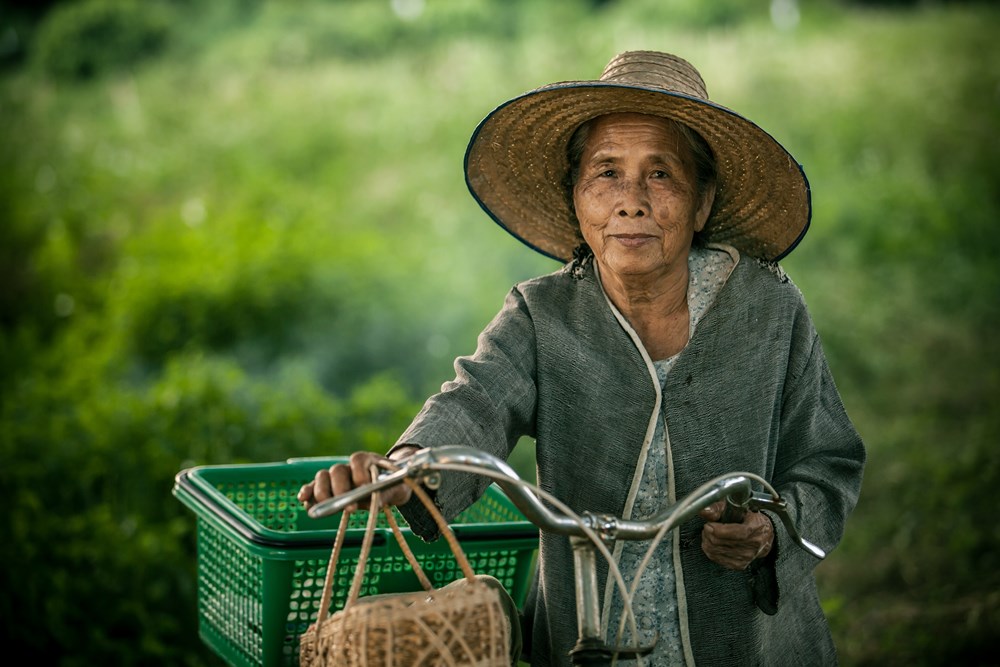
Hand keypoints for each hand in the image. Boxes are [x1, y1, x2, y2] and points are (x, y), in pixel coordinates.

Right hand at [296, 447, 421, 511]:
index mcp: (368, 460)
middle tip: (348, 505)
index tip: (363, 486)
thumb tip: (376, 500)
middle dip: (340, 488)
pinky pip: (313, 487)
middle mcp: (349, 466)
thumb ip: (388, 493)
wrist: (389, 487)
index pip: (358, 459)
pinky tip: (304, 500)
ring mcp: (337, 477)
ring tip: (326, 506)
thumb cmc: (394, 486)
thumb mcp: (398, 489)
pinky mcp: (328, 489)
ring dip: (322, 491)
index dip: (358, 471)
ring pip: (322, 477)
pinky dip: (307, 492)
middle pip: (337, 470)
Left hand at [698, 500, 773, 570]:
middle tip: (708, 526)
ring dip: (708, 540)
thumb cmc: (748, 519)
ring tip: (709, 533)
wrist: (762, 535)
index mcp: (757, 527)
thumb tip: (705, 510)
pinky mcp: (739, 565)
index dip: (721, 531)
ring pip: (717, 551)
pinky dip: (710, 550)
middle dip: (709, 533)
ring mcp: (747, 556)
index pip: (739, 533)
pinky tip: (711, 542)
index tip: (710, 525)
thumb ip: (718, 508)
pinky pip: (717, 559)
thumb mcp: (735, 508)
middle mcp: (754, 544)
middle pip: (724, 543)